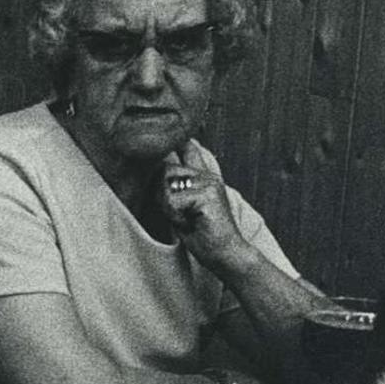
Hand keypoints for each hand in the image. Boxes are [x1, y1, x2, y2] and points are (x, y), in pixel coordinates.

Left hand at [160, 139, 246, 256]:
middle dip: (161, 196)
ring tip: (187, 219)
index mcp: (204, 179)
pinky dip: (176, 216)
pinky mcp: (207, 193)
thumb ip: (174, 192)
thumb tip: (158, 175)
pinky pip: (172, 201)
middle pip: (164, 170)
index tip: (179, 131)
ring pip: (166, 185)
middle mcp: (208, 176)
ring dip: (168, 207)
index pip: (191, 152)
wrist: (226, 253)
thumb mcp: (183, 210)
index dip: (182, 141)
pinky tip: (192, 223)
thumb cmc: (203, 235)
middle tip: (180, 216)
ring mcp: (209, 182)